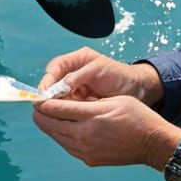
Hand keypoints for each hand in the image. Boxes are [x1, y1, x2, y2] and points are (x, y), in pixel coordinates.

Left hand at [33, 94, 179, 168]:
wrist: (152, 143)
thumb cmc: (137, 116)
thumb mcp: (113, 100)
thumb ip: (87, 100)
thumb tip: (66, 98)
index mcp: (92, 117)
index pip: (57, 109)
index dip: (43, 102)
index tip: (36, 97)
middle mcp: (85, 136)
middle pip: (51, 124)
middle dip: (41, 114)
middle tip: (36, 106)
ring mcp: (86, 150)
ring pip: (56, 136)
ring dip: (49, 126)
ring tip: (45, 116)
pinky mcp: (89, 159)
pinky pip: (67, 146)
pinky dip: (61, 136)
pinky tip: (61, 128)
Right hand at [38, 47, 163, 105]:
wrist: (137, 89)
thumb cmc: (120, 74)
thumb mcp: (99, 70)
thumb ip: (79, 76)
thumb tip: (60, 86)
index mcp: (76, 60)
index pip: (54, 68)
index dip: (47, 80)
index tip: (43, 93)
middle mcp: (73, 74)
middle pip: (52, 84)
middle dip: (48, 96)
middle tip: (43, 108)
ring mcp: (76, 89)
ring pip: (58, 98)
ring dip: (55, 106)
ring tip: (53, 116)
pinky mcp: (80, 102)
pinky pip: (67, 107)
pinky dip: (65, 113)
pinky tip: (64, 120)